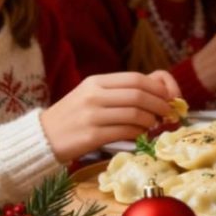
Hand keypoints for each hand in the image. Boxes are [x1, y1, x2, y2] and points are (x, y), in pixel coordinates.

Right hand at [40, 71, 179, 162]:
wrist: (44, 137)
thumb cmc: (75, 116)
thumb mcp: (94, 95)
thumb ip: (122, 91)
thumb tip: (163, 90)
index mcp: (96, 82)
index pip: (136, 78)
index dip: (160, 87)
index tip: (172, 96)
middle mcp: (94, 95)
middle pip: (140, 95)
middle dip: (161, 104)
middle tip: (169, 113)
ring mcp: (92, 115)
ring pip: (136, 114)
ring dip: (151, 121)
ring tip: (153, 125)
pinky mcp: (92, 135)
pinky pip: (126, 132)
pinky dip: (139, 133)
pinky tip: (140, 134)